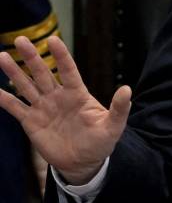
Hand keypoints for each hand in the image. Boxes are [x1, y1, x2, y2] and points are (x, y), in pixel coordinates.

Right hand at [0, 36, 130, 184]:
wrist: (84, 162)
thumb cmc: (100, 141)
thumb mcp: (113, 126)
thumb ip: (119, 108)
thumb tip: (127, 90)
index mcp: (77, 94)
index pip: (68, 70)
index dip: (61, 56)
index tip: (52, 40)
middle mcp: (58, 96)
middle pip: (43, 73)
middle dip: (32, 57)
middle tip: (20, 40)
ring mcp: (43, 108)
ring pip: (26, 86)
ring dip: (14, 72)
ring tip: (2, 56)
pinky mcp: (31, 122)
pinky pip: (15, 108)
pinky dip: (4, 100)